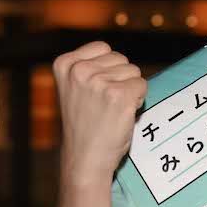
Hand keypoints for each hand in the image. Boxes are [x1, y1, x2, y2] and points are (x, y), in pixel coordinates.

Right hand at [53, 40, 147, 183]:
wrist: (85, 158)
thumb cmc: (85, 125)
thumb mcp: (76, 88)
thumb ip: (91, 68)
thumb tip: (122, 59)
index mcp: (65, 64)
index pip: (103, 48)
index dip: (108, 70)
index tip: (96, 92)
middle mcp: (79, 70)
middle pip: (121, 59)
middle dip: (120, 79)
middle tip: (105, 105)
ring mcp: (98, 82)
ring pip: (134, 71)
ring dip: (130, 90)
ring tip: (112, 110)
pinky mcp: (119, 95)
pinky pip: (142, 86)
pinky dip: (139, 100)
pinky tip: (123, 114)